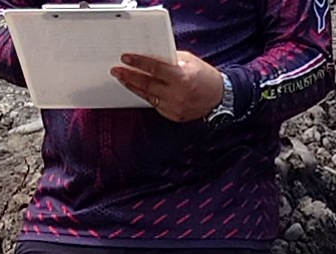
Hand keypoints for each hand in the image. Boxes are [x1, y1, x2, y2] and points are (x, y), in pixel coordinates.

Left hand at [109, 48, 227, 120]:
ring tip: (123, 79)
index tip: (126, 58)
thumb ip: (170, 59)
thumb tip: (151, 56)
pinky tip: (139, 90)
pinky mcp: (173, 116)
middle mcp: (177, 94)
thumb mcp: (189, 61)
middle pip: (147, 84)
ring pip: (147, 96)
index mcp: (181, 78)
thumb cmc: (205, 77)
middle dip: (129, 76)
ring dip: (134, 87)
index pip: (154, 69)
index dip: (138, 63)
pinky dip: (146, 96)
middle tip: (116, 71)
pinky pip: (155, 105)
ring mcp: (174, 107)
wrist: (219, 98)